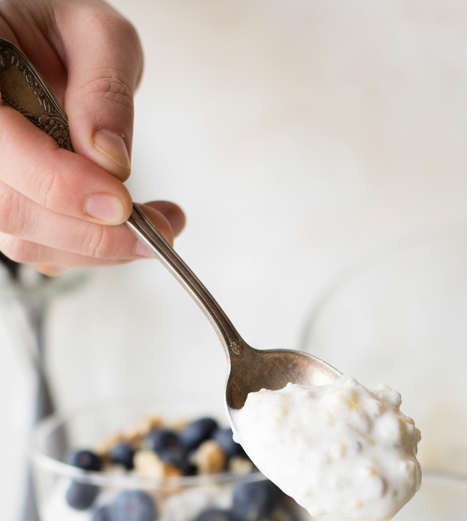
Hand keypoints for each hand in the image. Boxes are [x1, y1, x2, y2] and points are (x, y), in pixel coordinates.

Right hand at [0, 0, 184, 270]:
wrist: (44, 52)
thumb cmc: (60, 35)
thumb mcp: (95, 33)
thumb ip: (105, 88)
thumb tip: (111, 158)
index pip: (3, 147)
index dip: (60, 184)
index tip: (121, 202)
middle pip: (12, 209)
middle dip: (92, 232)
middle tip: (159, 229)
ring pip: (25, 240)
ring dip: (99, 247)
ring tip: (157, 224)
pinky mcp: (7, 209)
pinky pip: (40, 251)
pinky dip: (91, 250)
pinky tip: (124, 227)